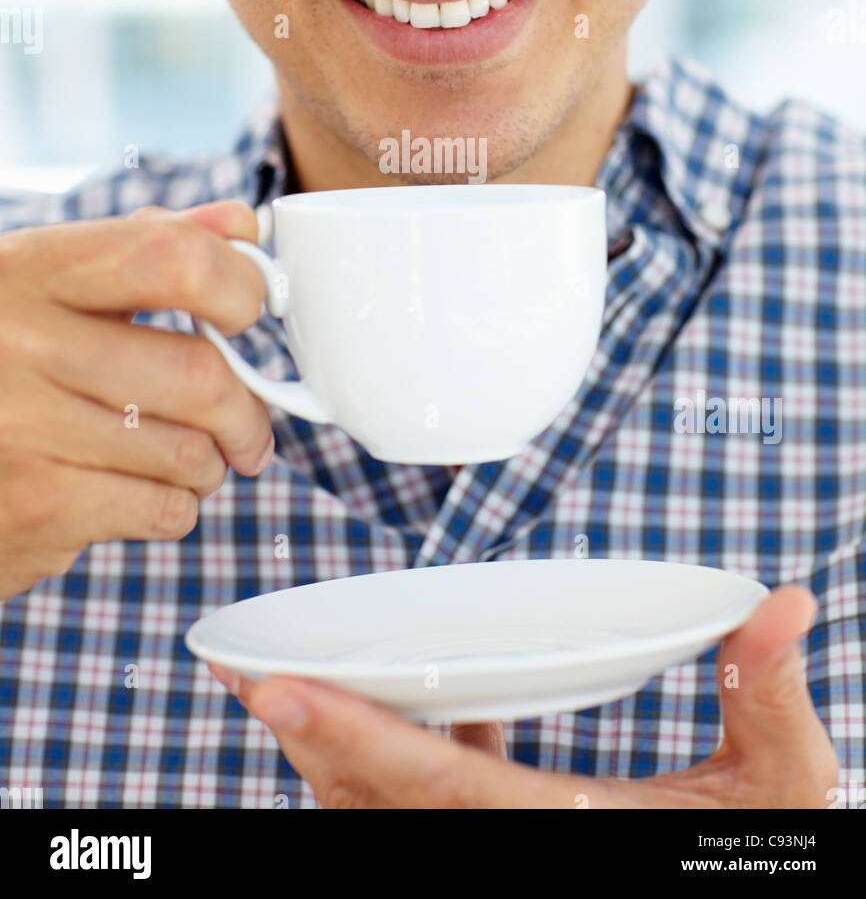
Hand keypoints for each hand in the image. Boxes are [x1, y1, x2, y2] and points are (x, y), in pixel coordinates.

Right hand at [0, 200, 273, 599]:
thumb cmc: (0, 359)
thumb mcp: (49, 282)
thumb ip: (148, 246)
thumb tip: (243, 222)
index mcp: (31, 269)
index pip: (170, 257)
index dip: (237, 284)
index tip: (250, 310)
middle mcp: (21, 342)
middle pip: (197, 375)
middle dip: (247, 410)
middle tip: (251, 426)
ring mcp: (22, 428)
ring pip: (189, 452)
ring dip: (211, 464)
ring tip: (191, 459)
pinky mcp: (33, 507)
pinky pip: (161, 509)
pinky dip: (176, 507)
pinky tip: (148, 492)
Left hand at [210, 584, 837, 807]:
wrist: (740, 890)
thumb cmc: (752, 856)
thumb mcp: (776, 789)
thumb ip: (767, 695)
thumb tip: (779, 607)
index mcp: (561, 831)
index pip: (433, 786)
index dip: (351, 736)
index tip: (276, 690)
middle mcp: (508, 845)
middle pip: (373, 800)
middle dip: (303, 736)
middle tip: (240, 671)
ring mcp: (498, 845)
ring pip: (382, 805)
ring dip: (331, 744)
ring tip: (282, 681)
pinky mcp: (505, 832)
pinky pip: (423, 797)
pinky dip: (394, 751)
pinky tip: (409, 703)